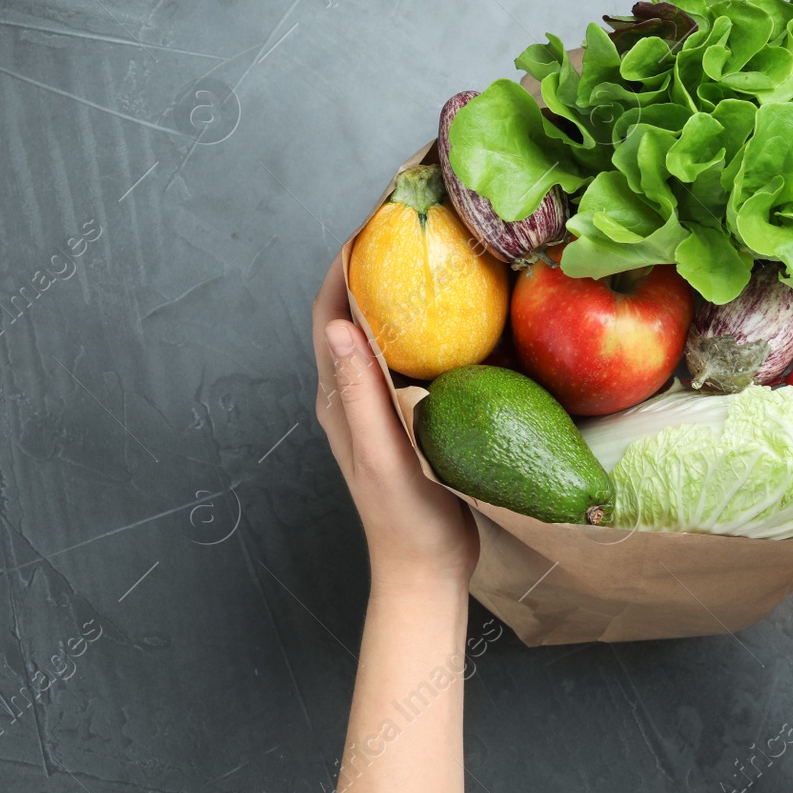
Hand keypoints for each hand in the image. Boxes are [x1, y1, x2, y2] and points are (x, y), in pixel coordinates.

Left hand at [312, 252, 478, 595]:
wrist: (426, 570)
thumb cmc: (404, 519)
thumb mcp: (381, 453)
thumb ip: (359, 393)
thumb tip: (339, 325)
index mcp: (337, 397)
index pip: (329, 315)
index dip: (344, 266)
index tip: (374, 223)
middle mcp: (351, 394)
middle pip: (353, 314)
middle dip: (374, 266)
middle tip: (412, 225)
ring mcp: (379, 405)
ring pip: (383, 334)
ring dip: (399, 293)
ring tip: (437, 256)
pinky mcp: (408, 416)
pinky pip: (411, 358)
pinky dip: (428, 329)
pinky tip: (464, 318)